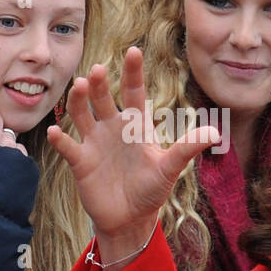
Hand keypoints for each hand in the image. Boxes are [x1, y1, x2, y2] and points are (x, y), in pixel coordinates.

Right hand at [47, 47, 219, 249]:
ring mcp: (94, 142)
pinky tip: (55, 131)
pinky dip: (60, 139)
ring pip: (82, 114)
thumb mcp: (169, 169)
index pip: (134, 92)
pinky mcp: (81, 161)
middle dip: (99, 84)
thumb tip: (214, 133)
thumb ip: (187, 149)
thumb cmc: (151, 190)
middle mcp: (112, 127)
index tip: (133, 51)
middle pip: (103, 99)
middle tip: (98, 70)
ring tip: (79, 87)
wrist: (130, 220)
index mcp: (135, 125)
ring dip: (78, 101)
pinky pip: (68, 146)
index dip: (133, 72)